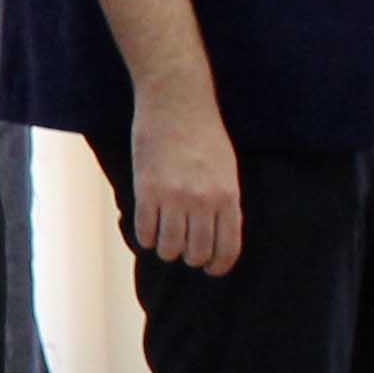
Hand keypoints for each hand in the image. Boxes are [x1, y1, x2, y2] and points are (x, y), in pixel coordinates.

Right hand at [127, 80, 243, 273]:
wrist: (177, 103)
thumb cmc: (204, 134)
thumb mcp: (227, 170)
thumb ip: (224, 201)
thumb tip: (214, 234)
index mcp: (228, 197)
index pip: (227, 248)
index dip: (218, 265)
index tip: (210, 269)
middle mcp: (203, 201)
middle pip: (197, 252)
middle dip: (191, 258)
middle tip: (185, 253)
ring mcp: (174, 197)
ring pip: (170, 246)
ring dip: (167, 251)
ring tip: (165, 243)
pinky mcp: (147, 190)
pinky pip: (145, 230)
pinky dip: (146, 238)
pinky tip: (148, 233)